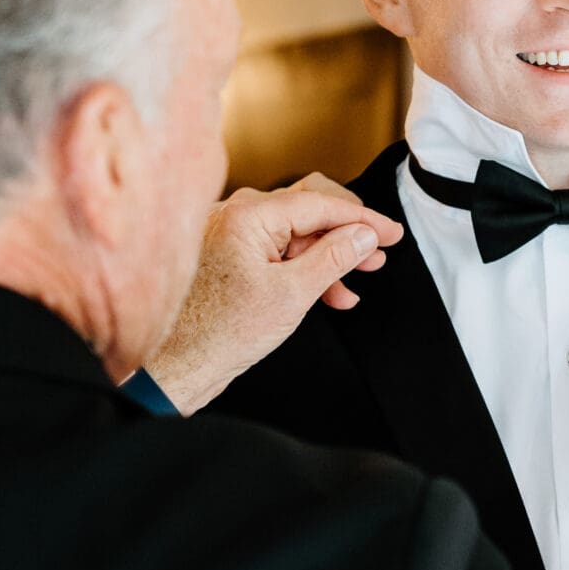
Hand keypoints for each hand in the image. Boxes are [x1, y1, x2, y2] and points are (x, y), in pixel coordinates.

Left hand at [146, 177, 404, 411]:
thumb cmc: (219, 333)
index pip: (321, 203)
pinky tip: (326, 292)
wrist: (177, 366)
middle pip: (308, 209)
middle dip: (346, 234)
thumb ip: (334, 257)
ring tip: (355, 280)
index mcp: (248, 214)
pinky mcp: (228, 256)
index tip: (391, 232)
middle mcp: (235, 214)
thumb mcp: (293, 294)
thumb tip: (364, 234)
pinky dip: (303, 267)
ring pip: (294, 232)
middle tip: (378, 252)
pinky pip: (276, 249)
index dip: (363, 218)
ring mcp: (230, 234)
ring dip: (327, 256)